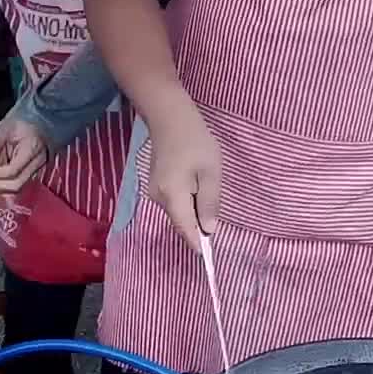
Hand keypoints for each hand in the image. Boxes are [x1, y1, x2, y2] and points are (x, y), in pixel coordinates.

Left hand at [0, 118, 49, 191]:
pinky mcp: (32, 173)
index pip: (13, 170)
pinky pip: (18, 185)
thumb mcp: (4, 128)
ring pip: (17, 188)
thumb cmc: (22, 122)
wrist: (38, 122)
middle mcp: (37, 163)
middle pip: (16, 184)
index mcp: (32, 149)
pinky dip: (3, 186)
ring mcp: (36, 170)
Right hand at [148, 106, 221, 250]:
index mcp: (173, 196)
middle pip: (182, 223)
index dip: (198, 244)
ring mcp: (155, 192)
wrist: (169, 117)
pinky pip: (175, 202)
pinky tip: (197, 185)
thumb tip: (209, 230)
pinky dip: (187, 201)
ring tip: (206, 188)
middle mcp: (159, 199)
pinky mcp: (157, 186)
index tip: (210, 256)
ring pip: (179, 212)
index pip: (186, 230)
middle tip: (216, 211)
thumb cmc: (195, 141)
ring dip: (194, 210)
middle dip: (199, 225)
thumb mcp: (211, 173)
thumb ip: (209, 203)